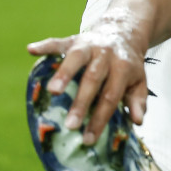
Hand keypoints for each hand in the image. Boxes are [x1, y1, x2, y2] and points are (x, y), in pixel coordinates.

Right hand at [27, 17, 148, 145]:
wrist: (124, 31)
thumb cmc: (128, 64)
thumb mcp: (139, 81)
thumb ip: (138, 100)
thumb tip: (138, 121)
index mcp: (123, 67)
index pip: (111, 96)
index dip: (100, 118)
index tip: (88, 139)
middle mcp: (106, 54)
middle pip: (92, 79)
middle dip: (81, 103)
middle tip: (70, 125)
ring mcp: (89, 44)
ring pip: (76, 58)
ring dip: (64, 73)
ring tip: (52, 91)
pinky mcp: (73, 39)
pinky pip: (58, 42)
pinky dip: (44, 45)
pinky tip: (31, 50)